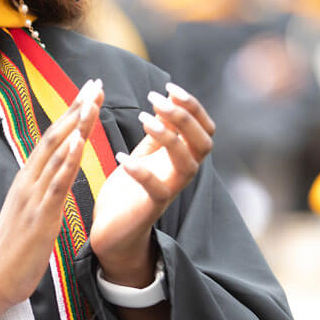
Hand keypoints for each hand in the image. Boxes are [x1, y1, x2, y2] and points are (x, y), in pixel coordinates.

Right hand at [0, 79, 104, 313]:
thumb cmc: (13, 249)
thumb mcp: (31, 212)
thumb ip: (43, 190)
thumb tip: (56, 175)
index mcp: (28, 178)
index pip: (52, 138)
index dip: (71, 113)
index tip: (88, 91)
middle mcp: (28, 180)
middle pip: (55, 136)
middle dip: (77, 109)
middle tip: (96, 84)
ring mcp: (33, 196)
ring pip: (56, 152)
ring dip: (76, 125)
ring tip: (92, 101)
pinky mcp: (40, 215)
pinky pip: (56, 183)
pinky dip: (68, 159)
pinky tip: (79, 141)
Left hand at [89, 83, 214, 285]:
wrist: (114, 232)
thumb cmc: (129, 190)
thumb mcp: (145, 154)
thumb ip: (158, 133)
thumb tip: (165, 100)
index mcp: (181, 157)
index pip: (205, 129)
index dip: (193, 106)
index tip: (168, 87)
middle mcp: (181, 173)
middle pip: (204, 143)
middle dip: (184, 117)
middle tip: (154, 99)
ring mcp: (170, 191)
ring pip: (187, 165)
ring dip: (169, 138)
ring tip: (143, 120)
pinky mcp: (152, 208)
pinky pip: (156, 189)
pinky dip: (140, 171)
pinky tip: (121, 158)